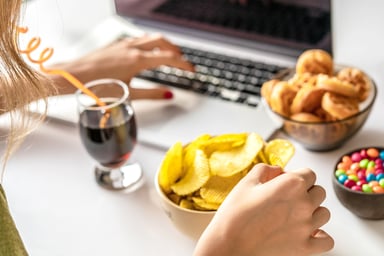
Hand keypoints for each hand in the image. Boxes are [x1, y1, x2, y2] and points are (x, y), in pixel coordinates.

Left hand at [49, 34, 193, 99]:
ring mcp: (124, 44)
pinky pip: (140, 39)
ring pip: (151, 38)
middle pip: (163, 42)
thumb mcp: (129, 94)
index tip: (192, 70)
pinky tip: (149, 51)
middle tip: (184, 62)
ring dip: (165, 45)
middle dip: (177, 51)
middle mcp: (132, 48)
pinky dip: (151, 43)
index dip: (184, 65)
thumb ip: (152, 94)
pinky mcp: (117, 44)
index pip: (169, 59)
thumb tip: (168, 94)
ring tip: (170, 55)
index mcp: (137, 60)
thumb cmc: (97, 86)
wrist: (75, 76)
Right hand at [194, 163, 333, 255]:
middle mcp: (303, 204)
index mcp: (291, 184)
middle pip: (319, 192)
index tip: (285, 182)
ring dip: (312, 212)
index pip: (309, 173)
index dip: (296, 176)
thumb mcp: (246, 183)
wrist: (228, 246)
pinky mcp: (305, 247)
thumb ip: (266, 169)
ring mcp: (307, 227)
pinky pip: (327, 241)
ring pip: (324, 214)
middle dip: (306, 192)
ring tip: (294, 216)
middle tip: (287, 199)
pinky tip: (306, 233)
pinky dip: (320, 236)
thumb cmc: (234, 214)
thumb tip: (278, 170)